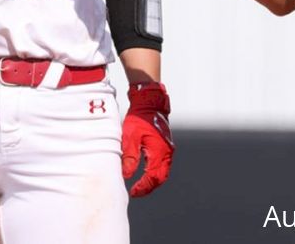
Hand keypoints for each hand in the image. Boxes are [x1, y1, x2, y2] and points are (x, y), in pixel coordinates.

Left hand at [121, 82, 173, 196]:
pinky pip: (163, 164)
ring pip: (163, 172)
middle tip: (137, 192)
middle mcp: (166, 152)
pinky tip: (145, 171)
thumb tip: (127, 175)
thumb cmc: (140, 118)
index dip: (143, 187)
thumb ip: (130, 157)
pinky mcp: (166, 145)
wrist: (150, 103)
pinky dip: (155, 172)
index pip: (152, 177)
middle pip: (160, 177)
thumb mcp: (130, 137)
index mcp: (159, 152)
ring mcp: (168, 149)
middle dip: (149, 187)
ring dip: (152, 180)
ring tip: (140, 185)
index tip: (133, 192)